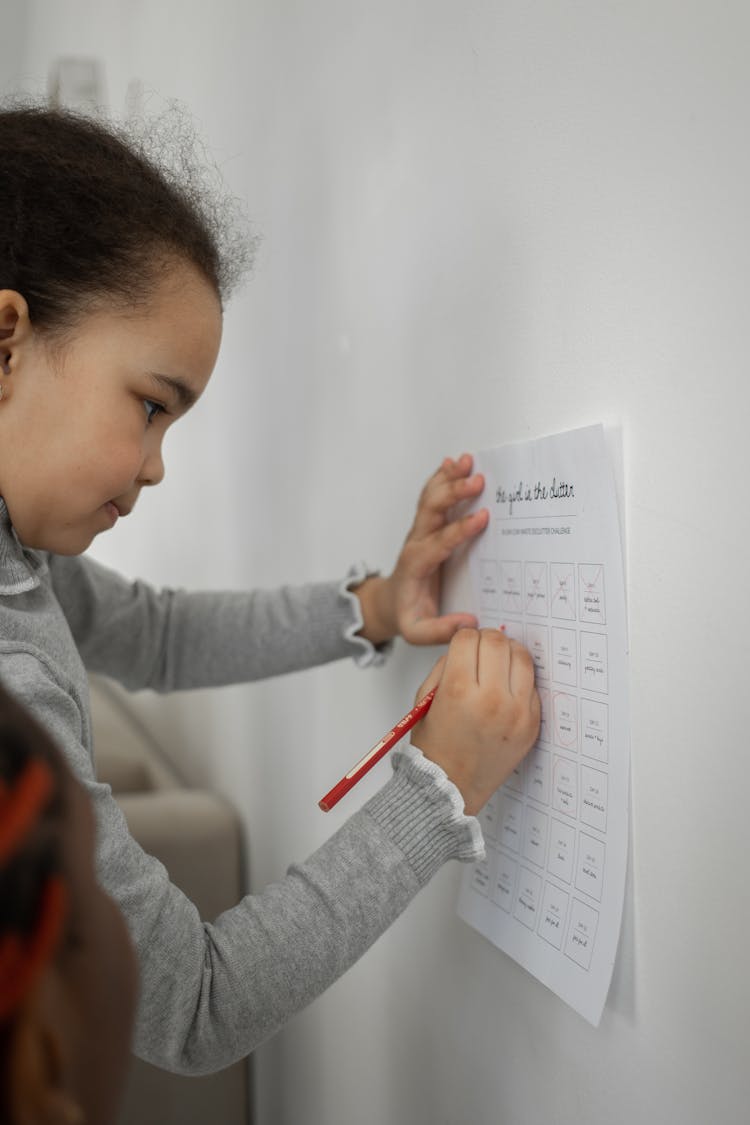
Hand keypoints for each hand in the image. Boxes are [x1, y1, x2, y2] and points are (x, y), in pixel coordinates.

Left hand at [355, 454, 488, 646]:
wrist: (389, 602)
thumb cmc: (407, 615)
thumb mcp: (418, 632)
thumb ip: (440, 630)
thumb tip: (469, 623)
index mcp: (417, 565)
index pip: (439, 542)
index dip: (460, 529)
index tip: (482, 516)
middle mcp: (417, 542)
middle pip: (432, 511)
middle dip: (453, 493)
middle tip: (477, 480)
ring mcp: (420, 531)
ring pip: (431, 498)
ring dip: (447, 478)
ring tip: (466, 460)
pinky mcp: (426, 526)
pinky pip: (432, 497)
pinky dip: (441, 477)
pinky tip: (452, 462)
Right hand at [410, 629, 539, 815]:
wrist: (450, 787)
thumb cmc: (434, 746)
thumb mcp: (426, 700)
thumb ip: (445, 665)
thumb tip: (468, 642)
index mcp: (459, 691)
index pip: (468, 638)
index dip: (463, 638)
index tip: (463, 645)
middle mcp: (491, 700)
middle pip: (498, 642)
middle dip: (487, 640)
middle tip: (482, 650)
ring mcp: (517, 713)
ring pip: (522, 658)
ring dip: (509, 654)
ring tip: (498, 664)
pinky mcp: (532, 724)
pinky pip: (533, 686)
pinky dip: (520, 681)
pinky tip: (506, 689)